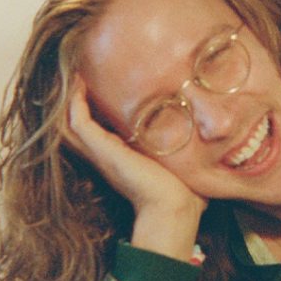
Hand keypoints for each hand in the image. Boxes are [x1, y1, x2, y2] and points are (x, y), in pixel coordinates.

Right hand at [64, 78, 206, 259]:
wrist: (174, 207)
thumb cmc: (181, 192)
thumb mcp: (175, 162)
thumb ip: (179, 149)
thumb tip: (213, 142)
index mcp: (118, 158)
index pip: (92, 131)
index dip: (87, 108)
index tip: (95, 83)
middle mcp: (104, 156)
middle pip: (72, 126)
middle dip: (71, 100)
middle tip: (78, 73)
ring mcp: (100, 153)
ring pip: (68, 122)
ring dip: (69, 97)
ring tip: (74, 72)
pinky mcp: (103, 149)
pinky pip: (77, 120)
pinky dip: (74, 100)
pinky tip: (80, 81)